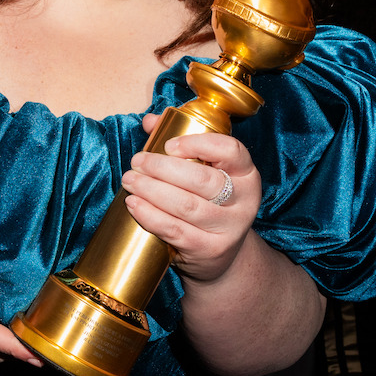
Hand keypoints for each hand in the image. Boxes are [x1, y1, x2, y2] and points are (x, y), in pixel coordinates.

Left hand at [119, 114, 260, 284]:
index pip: (231, 151)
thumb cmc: (207, 201)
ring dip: (152, 190)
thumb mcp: (205, 171)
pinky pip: (175, 230)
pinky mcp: (209, 250)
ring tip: (130, 180)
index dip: (198, 144)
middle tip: (137, 162)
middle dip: (163, 168)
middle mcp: (243, 201)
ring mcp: (229, 228)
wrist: (220, 254)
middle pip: (202, 180)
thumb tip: (150, 121)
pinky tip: (134, 204)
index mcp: (246, 174)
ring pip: (186, 205)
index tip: (168, 144)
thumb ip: (180, 142)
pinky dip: (150, 216)